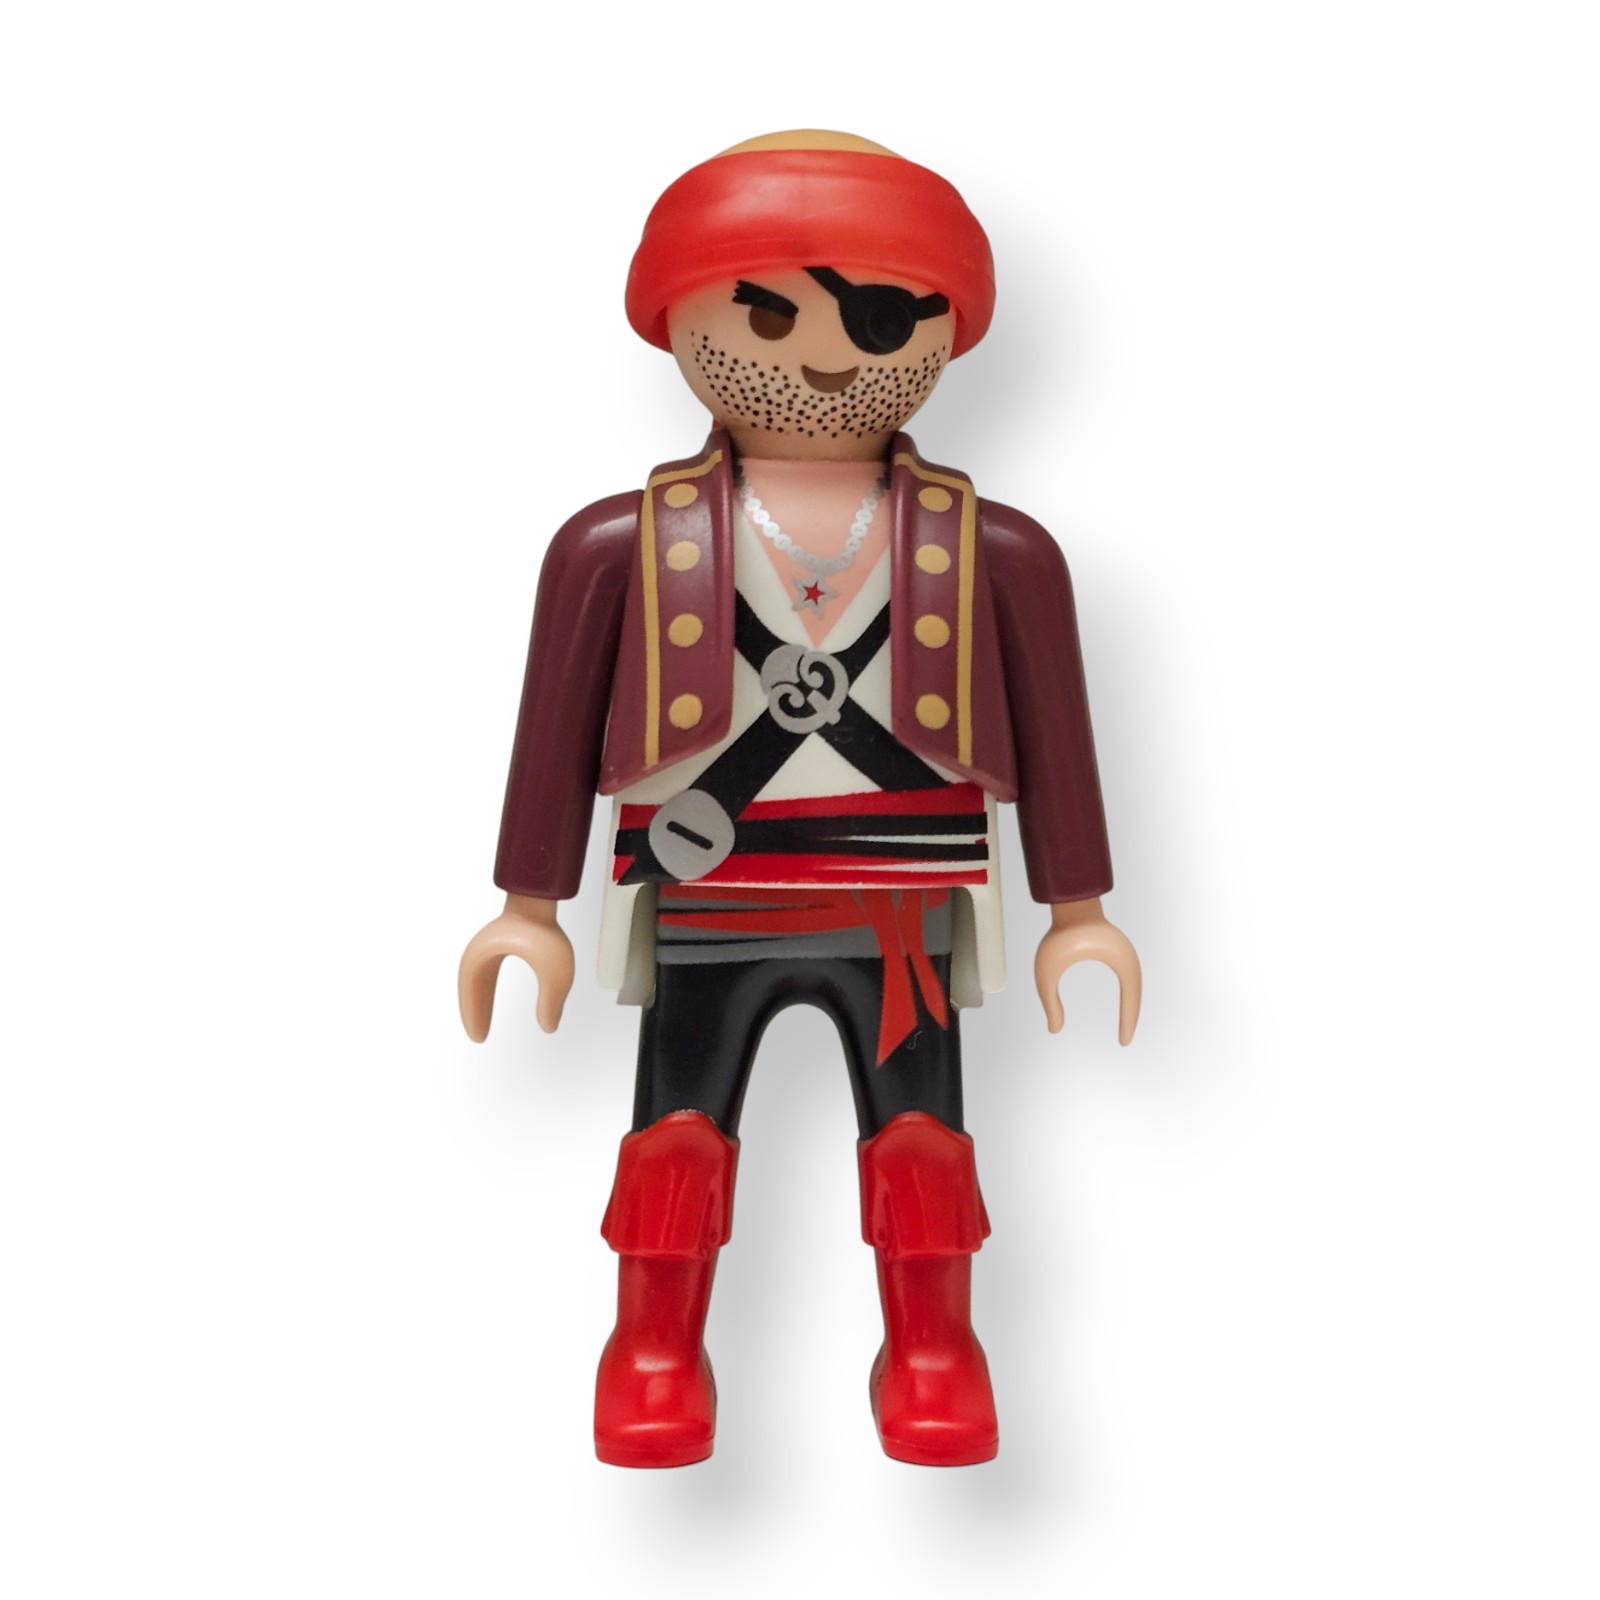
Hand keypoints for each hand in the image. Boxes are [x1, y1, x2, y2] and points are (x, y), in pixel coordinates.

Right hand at [458, 894, 574, 1040]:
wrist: (542, 897)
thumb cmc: (545, 928)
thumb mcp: (556, 970)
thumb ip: (553, 999)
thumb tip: (549, 1027)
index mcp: (484, 956)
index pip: (473, 992)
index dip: (475, 1014)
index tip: (479, 1037)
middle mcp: (481, 951)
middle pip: (471, 989)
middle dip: (474, 1012)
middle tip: (479, 1036)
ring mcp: (488, 946)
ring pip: (476, 982)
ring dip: (477, 1002)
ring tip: (481, 1025)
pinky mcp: (497, 944)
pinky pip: (484, 974)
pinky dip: (484, 991)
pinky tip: (488, 1002)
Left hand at [1034, 897, 1141, 1044]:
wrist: (1070, 902)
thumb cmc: (1060, 934)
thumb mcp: (1048, 971)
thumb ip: (1049, 1001)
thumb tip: (1054, 1030)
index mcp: (1121, 963)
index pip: (1131, 1000)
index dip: (1128, 1022)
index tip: (1123, 1042)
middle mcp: (1129, 959)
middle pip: (1136, 995)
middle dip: (1131, 1018)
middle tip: (1124, 1041)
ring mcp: (1124, 953)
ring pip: (1133, 986)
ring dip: (1130, 1006)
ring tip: (1125, 1026)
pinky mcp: (1117, 950)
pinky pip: (1126, 976)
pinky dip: (1126, 992)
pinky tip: (1122, 1002)